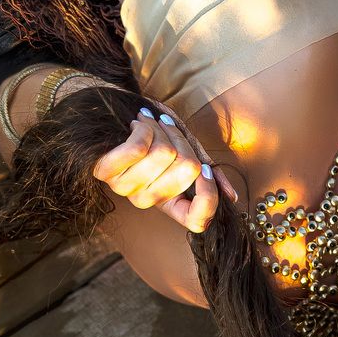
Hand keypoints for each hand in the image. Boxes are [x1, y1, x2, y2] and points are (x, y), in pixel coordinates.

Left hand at [92, 107, 237, 231]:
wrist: (111, 115)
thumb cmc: (155, 135)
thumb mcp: (187, 152)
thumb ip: (209, 173)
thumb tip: (231, 197)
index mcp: (170, 202)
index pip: (198, 222)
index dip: (209, 194)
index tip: (205, 169)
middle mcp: (148, 200)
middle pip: (189, 169)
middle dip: (183, 139)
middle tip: (167, 129)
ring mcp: (126, 188)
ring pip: (164, 153)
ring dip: (160, 128)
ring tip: (149, 123)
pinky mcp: (106, 171)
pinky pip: (137, 149)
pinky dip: (143, 128)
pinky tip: (138, 124)